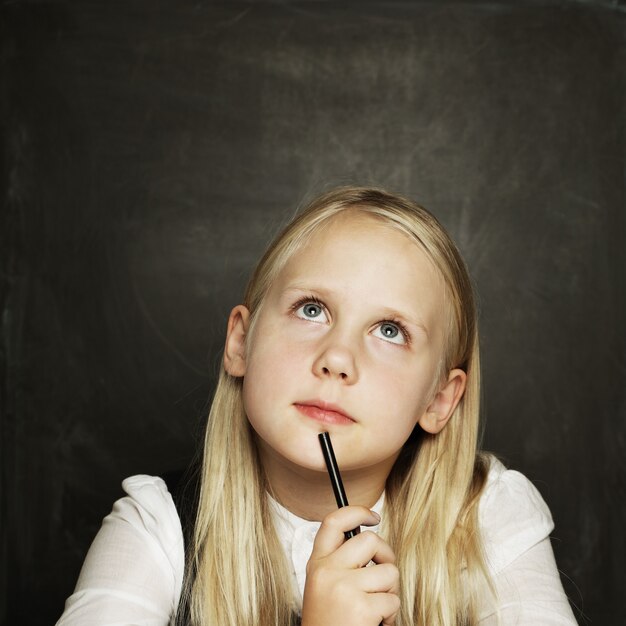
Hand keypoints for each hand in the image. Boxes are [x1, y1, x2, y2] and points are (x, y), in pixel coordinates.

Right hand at [301, 506, 399, 625]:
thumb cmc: (329, 624)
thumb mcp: (323, 588)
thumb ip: (339, 563)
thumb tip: (371, 542)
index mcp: (317, 564)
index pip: (333, 522)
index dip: (355, 511)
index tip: (372, 516)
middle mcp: (327, 571)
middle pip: (370, 540)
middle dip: (386, 556)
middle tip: (384, 575)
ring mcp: (343, 587)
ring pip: (388, 572)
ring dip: (390, 593)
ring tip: (376, 610)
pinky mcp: (361, 607)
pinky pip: (393, 601)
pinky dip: (390, 616)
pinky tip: (375, 625)